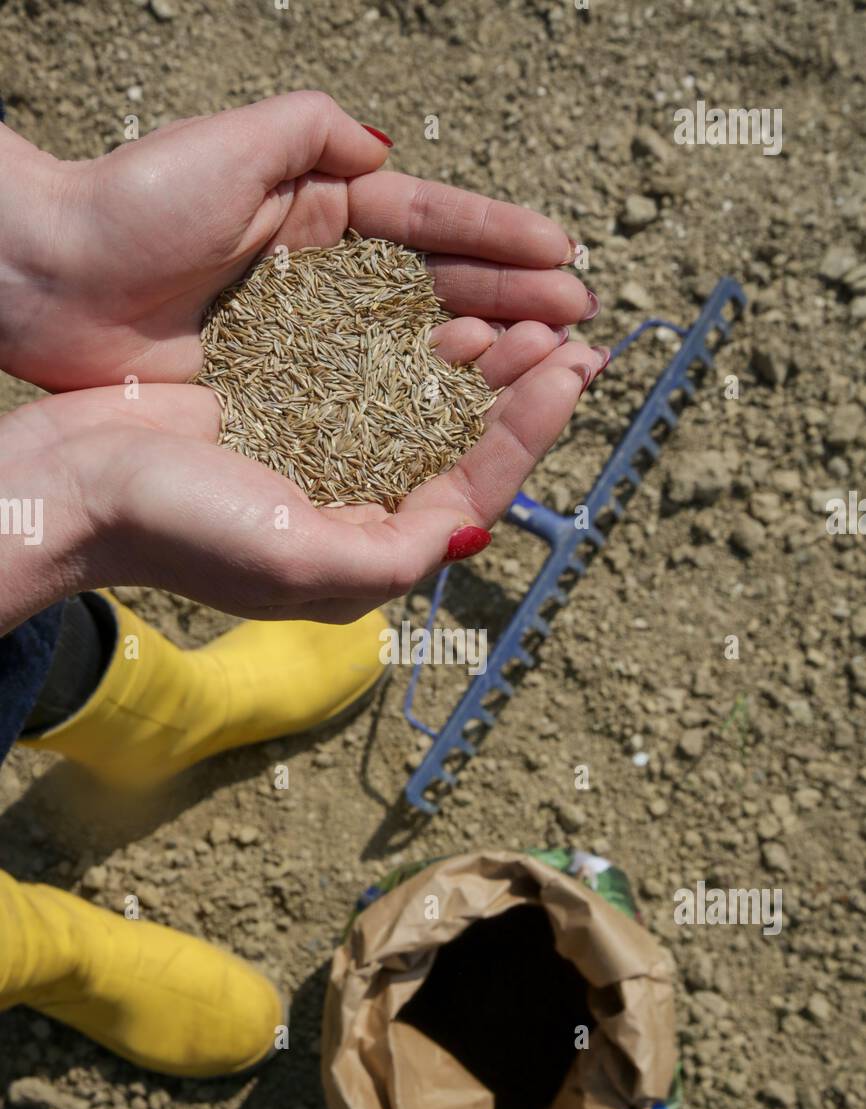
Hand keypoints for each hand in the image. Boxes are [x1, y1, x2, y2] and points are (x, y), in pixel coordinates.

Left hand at [0, 93, 596, 391]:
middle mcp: (327, 277)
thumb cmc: (133, 206)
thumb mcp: (233, 147)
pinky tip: (470, 409)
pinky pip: (371, 396)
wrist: (49, 282)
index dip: (500, 239)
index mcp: (322, 209)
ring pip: (416, 347)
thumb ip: (316, 134)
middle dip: (514, 302)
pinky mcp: (287, 390)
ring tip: (547, 363)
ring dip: (485, 355)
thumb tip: (386, 154)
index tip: (563, 257)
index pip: (431, 223)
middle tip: (578, 322)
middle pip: (439, 290)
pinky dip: (424, 403)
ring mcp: (312, 338)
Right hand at [0, 334, 605, 631]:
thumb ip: (397, 553)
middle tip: (571, 329)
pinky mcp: (289, 411)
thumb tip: (477, 533)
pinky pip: (373, 375)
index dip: (530, 430)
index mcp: (369, 552)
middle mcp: (356, 508)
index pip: (474, 490)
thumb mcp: (302, 560)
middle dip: (518, 389)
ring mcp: (324, 457)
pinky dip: (413, 347)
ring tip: (523, 313)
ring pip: (425, 405)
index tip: (575, 368)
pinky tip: (442, 314)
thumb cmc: (181, 530)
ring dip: (477, 363)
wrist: (76, 486)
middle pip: (460, 444)